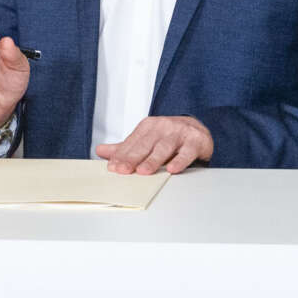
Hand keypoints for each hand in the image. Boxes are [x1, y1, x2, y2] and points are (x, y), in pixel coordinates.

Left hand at [94, 115, 212, 175]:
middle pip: (146, 144)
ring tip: (143, 171)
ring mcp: (180, 133)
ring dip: (153, 160)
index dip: (122, 155)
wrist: (197, 129)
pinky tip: (172, 169)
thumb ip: (125, 147)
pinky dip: (180, 160)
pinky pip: (187, 152)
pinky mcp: (195, 141)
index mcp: (148, 126)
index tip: (113, 167)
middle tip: (123, 170)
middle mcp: (163, 127)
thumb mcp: (146, 139)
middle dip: (133, 158)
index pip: (132, 142)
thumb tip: (100, 151)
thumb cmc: (168, 137)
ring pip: (164, 147)